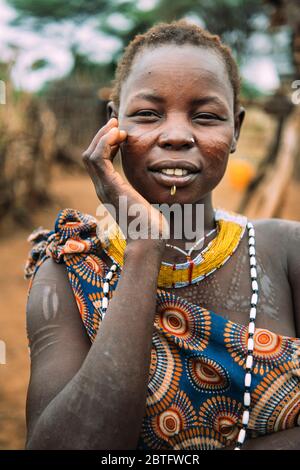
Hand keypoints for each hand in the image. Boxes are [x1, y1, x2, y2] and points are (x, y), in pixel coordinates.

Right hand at [82, 118, 167, 246]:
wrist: (150, 241)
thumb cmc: (153, 225)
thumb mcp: (148, 200)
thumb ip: (145, 187)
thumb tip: (156, 177)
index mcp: (110, 191)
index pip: (99, 162)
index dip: (106, 144)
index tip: (120, 132)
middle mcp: (102, 189)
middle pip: (91, 156)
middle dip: (102, 137)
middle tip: (116, 123)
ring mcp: (104, 189)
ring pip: (91, 155)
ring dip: (102, 137)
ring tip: (117, 127)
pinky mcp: (111, 188)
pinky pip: (99, 159)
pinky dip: (105, 143)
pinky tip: (118, 135)